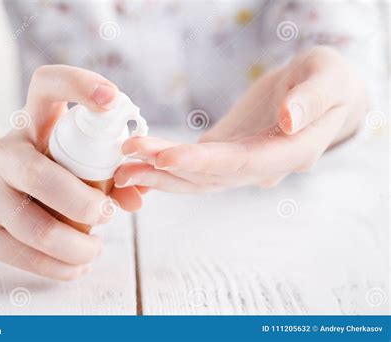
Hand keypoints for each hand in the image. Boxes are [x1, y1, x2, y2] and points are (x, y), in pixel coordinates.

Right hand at [0, 65, 142, 279]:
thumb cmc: (47, 173)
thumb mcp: (72, 162)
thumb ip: (109, 175)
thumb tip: (135, 199)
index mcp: (32, 125)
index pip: (47, 86)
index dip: (80, 84)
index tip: (112, 99)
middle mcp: (2, 153)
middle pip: (41, 176)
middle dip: (85, 202)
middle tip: (108, 214)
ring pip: (37, 228)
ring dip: (78, 246)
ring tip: (94, 249)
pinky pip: (25, 257)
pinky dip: (61, 268)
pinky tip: (77, 266)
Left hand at [114, 46, 366, 191]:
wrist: (319, 93)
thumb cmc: (328, 81)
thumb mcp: (330, 77)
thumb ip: (313, 99)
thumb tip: (289, 120)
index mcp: (289, 152)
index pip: (242, 164)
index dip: (203, 164)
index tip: (166, 157)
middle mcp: (261, 167)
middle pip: (210, 179)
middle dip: (167, 175)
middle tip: (126, 168)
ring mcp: (241, 163)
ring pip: (197, 178)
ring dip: (159, 174)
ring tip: (122, 168)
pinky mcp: (226, 152)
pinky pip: (194, 165)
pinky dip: (165, 164)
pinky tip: (138, 161)